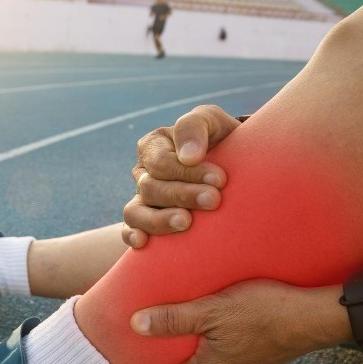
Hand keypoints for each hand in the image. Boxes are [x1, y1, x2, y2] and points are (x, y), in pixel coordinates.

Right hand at [123, 105, 240, 247]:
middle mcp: (143, 173)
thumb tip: (188, 157)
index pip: (161, 162)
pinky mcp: (144, 223)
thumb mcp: (211, 121)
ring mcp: (142, 200)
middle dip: (183, 195)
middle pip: (151, 188)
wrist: (234, 166)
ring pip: (135, 212)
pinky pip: (128, 230)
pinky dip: (131, 236)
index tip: (220, 180)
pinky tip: (144, 242)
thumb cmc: (221, 140)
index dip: (187, 172)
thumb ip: (195, 126)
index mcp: (153, 145)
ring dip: (159, 219)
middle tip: (214, 200)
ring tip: (186, 223)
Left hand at [130, 280, 346, 363]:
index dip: (152, 359)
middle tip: (159, 323)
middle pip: (192, 362)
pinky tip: (221, 313)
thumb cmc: (264, 311)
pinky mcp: (265, 351)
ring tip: (187, 314)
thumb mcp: (212, 310)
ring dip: (200, 338)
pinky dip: (221, 333)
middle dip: (175, 346)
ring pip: (214, 353)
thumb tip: (136, 325)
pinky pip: (233, 345)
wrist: (317, 316)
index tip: (137, 345)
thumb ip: (175, 319)